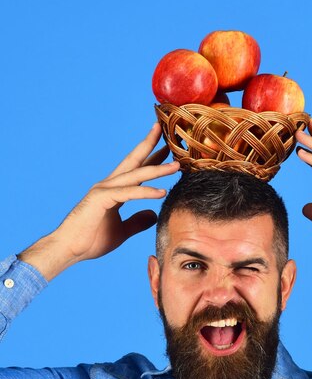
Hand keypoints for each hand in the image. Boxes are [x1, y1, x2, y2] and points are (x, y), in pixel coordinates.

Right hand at [18, 123, 178, 280]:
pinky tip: (162, 192)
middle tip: (165, 129)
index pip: (136, 170)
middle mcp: (108, 185)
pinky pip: (128, 193)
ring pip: (135, 175)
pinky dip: (145, 192)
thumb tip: (153, 214)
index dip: (151, 158)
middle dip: (150, 144)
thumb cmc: (90, 240)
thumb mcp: (122, 231)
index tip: (167, 148)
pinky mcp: (100, 199)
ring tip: (177, 165)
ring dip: (157, 169)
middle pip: (134, 161)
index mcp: (113, 191)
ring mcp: (103, 190)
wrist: (68, 249)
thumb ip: (137, 221)